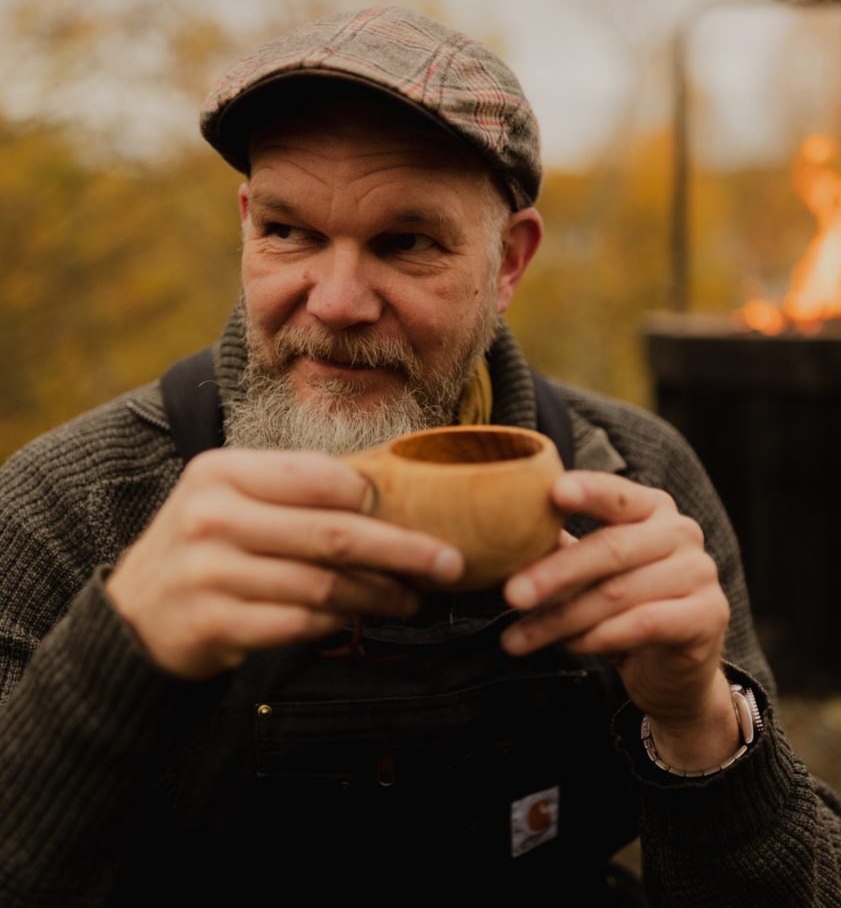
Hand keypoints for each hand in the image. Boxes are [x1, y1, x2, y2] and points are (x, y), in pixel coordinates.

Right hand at [106, 448, 463, 679]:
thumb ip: (295, 489)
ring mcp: (209, 573)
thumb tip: (388, 492)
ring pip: (322, 585)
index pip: (320, 476)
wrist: (136, 614)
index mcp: (223, 472)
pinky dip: (338, 622)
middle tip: (449, 564)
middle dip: (402, 550)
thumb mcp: (235, 498)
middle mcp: (212, 517)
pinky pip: (299, 624)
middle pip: (333, 534)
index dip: (376, 498)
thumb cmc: (208, 544)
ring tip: (412, 598)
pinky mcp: (213, 623)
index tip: (420, 513)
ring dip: (379, 595)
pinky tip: (360, 618)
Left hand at [500, 471, 739, 771]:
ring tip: (520, 636)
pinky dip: (599, 637)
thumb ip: (559, 549)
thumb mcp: (589, 574)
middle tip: (510, 594)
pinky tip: (570, 647)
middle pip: (611, 548)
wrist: (673, 670)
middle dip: (554, 573)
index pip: (616, 494)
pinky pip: (644, 624)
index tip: (554, 493)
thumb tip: (502, 536)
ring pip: (619, 593)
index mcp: (651, 508)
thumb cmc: (622, 608)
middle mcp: (681, 532)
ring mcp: (700, 572)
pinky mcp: (709, 615)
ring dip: (562, 618)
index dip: (587, 492)